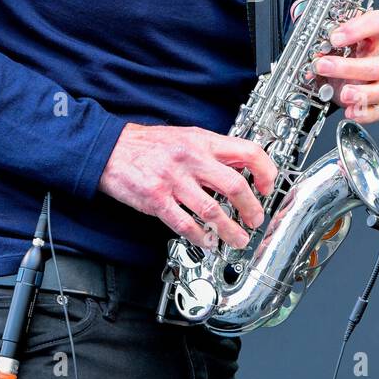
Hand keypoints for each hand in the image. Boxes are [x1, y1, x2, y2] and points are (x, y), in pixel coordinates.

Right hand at [98, 122, 278, 249]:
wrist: (110, 149)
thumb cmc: (148, 144)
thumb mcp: (187, 136)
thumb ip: (214, 151)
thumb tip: (242, 168)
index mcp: (202, 141)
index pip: (247, 152)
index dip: (265, 171)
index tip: (267, 187)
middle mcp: (191, 159)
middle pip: (235, 185)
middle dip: (251, 208)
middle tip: (255, 220)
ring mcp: (173, 180)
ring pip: (212, 210)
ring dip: (230, 230)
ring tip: (237, 239)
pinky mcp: (156, 200)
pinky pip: (185, 224)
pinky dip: (201, 237)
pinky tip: (207, 241)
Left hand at [312, 8, 378, 123]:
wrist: (336, 71)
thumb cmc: (337, 49)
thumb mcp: (325, 33)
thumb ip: (315, 22)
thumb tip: (298, 11)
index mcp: (372, 34)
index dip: (360, 28)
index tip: (335, 36)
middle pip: (377, 62)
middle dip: (348, 66)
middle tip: (323, 66)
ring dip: (361, 93)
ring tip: (343, 94)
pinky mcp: (375, 100)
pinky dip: (367, 114)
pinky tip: (351, 112)